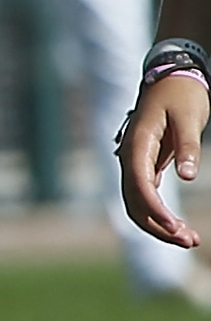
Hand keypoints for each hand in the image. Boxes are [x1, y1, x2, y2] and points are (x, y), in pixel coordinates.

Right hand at [121, 70, 207, 247]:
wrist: (171, 79)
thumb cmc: (181, 96)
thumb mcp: (189, 118)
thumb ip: (187, 146)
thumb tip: (187, 177)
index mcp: (137, 144)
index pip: (140, 185)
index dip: (156, 210)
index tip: (177, 228)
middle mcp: (130, 157)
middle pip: (134, 202)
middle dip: (159, 226)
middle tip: (190, 241)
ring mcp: (135, 163)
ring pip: (137, 203)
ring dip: (159, 225)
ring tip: (189, 239)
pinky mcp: (145, 166)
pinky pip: (145, 196)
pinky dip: (159, 214)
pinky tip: (179, 226)